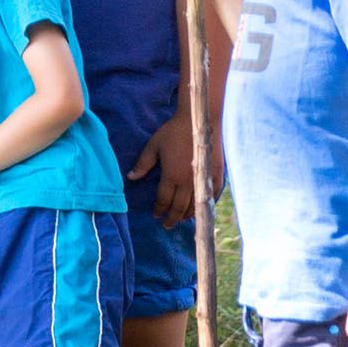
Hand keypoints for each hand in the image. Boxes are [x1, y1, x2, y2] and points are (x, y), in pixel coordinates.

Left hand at [129, 108, 201, 224]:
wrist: (199, 122)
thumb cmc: (173, 132)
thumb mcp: (154, 146)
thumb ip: (143, 164)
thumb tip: (130, 178)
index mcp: (171, 176)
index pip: (164, 200)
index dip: (159, 209)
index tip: (156, 215)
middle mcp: (188, 182)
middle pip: (180, 207)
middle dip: (172, 218)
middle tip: (167, 225)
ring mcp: (203, 180)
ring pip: (195, 205)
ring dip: (187, 214)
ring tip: (181, 219)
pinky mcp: (216, 175)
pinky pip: (212, 196)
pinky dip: (205, 205)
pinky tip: (201, 209)